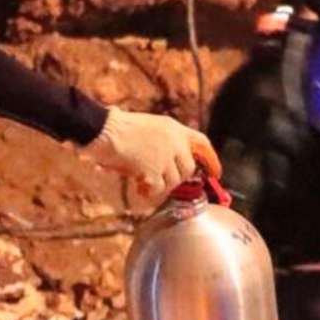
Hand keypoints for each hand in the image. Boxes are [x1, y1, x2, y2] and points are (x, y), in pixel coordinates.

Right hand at [86, 109, 222, 198]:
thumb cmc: (118, 128)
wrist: (104, 129)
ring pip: (173, 181)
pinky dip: (149, 193)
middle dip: (176, 178)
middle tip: (160, 180)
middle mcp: (174, 140)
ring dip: (160, 186)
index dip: (211, 159)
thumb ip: (164, 141)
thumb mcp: (149, 127)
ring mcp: (165, 155)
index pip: (202, 143)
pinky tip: (139, 189)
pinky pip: (158, 189)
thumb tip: (170, 163)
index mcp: (173, 127)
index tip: (216, 173)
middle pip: (188, 168)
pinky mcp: (153, 169)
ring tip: (144, 183)